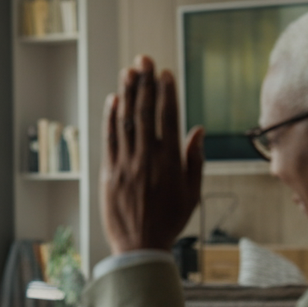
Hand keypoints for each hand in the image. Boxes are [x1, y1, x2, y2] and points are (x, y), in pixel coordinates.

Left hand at [101, 55, 204, 253]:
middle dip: (145, 83)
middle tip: (144, 60)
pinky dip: (111, 118)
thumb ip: (194, 159)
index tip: (165, 73)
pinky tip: (113, 100)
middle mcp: (148, 158)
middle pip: (146, 112)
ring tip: (129, 71)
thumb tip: (197, 130)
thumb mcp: (192, 193)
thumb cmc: (169, 221)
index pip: (169, 118)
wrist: (139, 247)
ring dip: (127, 93)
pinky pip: (109, 139)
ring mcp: (126, 164)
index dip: (166, 93)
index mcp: (171, 162)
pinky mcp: (109, 172)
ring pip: (126, 121)